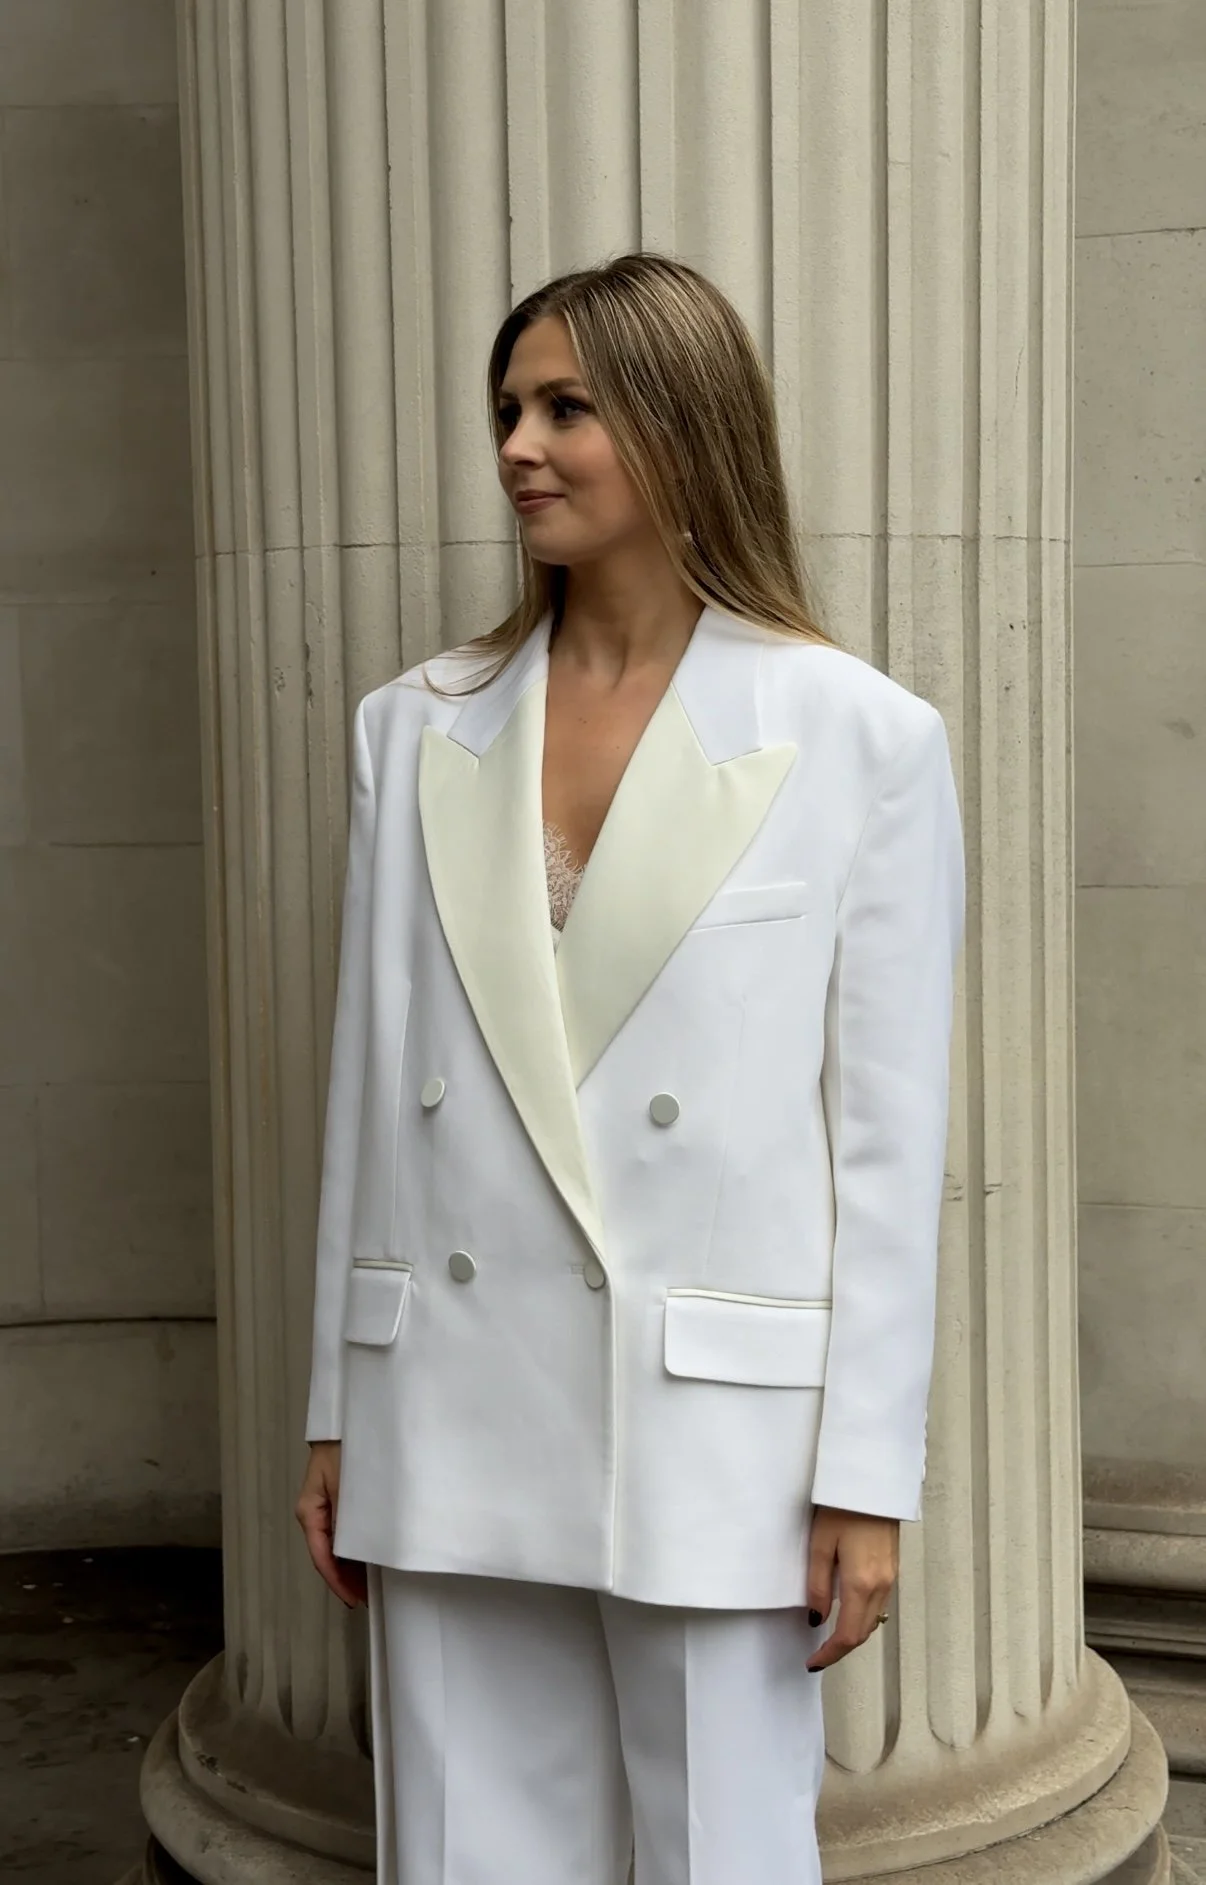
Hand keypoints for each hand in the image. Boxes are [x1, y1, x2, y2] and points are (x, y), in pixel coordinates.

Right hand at [295, 1441, 367, 1607]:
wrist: (350, 1418)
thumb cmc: (347, 1449)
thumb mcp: (347, 1487)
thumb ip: (348, 1520)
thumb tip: (351, 1554)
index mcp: (310, 1512)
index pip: (322, 1557)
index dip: (339, 1581)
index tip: (355, 1599)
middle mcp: (315, 1513)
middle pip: (329, 1554)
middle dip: (347, 1576)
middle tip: (369, 1596)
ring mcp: (326, 1506)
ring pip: (337, 1543)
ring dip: (352, 1563)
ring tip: (373, 1582)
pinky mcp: (339, 1499)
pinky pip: (345, 1529)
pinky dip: (356, 1545)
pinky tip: (371, 1554)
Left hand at [805, 1504, 898, 1671]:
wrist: (873, 1481)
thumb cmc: (842, 1507)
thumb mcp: (820, 1545)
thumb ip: (818, 1586)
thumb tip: (818, 1619)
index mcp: (862, 1583)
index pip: (848, 1634)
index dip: (830, 1654)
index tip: (813, 1662)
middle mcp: (881, 1585)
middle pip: (864, 1632)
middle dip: (841, 1649)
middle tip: (819, 1655)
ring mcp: (891, 1577)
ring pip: (874, 1619)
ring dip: (854, 1634)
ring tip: (830, 1638)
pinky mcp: (893, 1567)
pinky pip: (879, 1604)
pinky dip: (864, 1616)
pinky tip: (848, 1612)